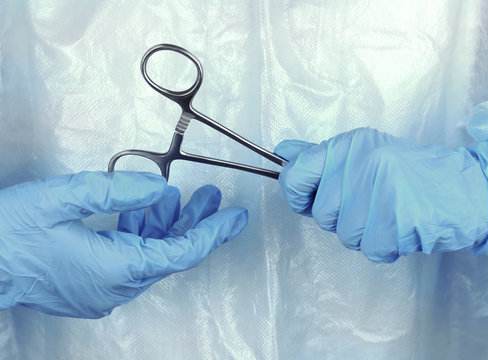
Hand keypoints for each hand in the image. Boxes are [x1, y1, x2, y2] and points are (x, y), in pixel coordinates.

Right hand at [0, 171, 247, 317]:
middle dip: (194, 222)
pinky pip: (129, 256)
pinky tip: (144, 208)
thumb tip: (157, 186)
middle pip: (170, 251)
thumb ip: (115, 191)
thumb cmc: (9, 236)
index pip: (183, 252)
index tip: (237, 218)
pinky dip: (140, 231)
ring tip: (181, 194)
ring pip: (150, 252)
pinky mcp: (91, 283)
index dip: (214, 233)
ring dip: (165, 223)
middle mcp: (117, 285)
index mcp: (118, 268)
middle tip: (212, 195)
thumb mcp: (63, 199)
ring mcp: (104, 288)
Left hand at [274, 128, 487, 262]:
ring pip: (345, 235)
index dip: (295, 194)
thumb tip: (282, 151)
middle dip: (343, 218)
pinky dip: (386, 247)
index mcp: (348, 145)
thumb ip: (320, 156)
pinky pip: (371, 249)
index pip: (295, 174)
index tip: (307, 201)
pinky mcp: (395, 218)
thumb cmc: (410, 173)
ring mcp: (378, 190)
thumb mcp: (364, 154)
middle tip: (372, 205)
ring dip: (366, 234)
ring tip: (391, 215)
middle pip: (322, 214)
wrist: (466, 189)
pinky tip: (403, 229)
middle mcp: (360, 163)